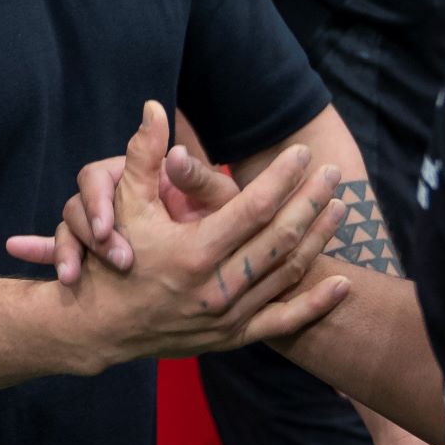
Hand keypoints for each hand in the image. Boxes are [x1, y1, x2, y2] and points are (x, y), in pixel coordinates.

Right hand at [8, 141, 241, 282]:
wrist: (217, 259)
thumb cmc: (219, 219)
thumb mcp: (213, 199)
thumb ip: (195, 177)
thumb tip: (177, 153)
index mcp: (134, 177)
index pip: (97, 178)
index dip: (97, 202)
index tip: (105, 230)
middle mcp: (112, 197)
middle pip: (76, 204)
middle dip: (86, 233)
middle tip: (105, 261)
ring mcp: (99, 225)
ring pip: (67, 229)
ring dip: (65, 251)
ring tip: (70, 278)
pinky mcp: (92, 251)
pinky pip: (58, 250)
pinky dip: (40, 251)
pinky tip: (17, 248)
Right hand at [45, 101, 350, 364]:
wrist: (100, 327)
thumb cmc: (114, 258)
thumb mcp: (123, 204)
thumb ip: (143, 155)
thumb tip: (153, 107)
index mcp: (193, 252)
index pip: (253, 208)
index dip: (282, 178)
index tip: (302, 153)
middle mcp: (215, 287)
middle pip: (280, 239)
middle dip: (311, 202)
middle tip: (333, 174)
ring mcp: (226, 316)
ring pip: (286, 274)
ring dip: (318, 240)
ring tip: (340, 209)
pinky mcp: (231, 337)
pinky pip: (283, 322)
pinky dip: (316, 304)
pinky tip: (343, 284)